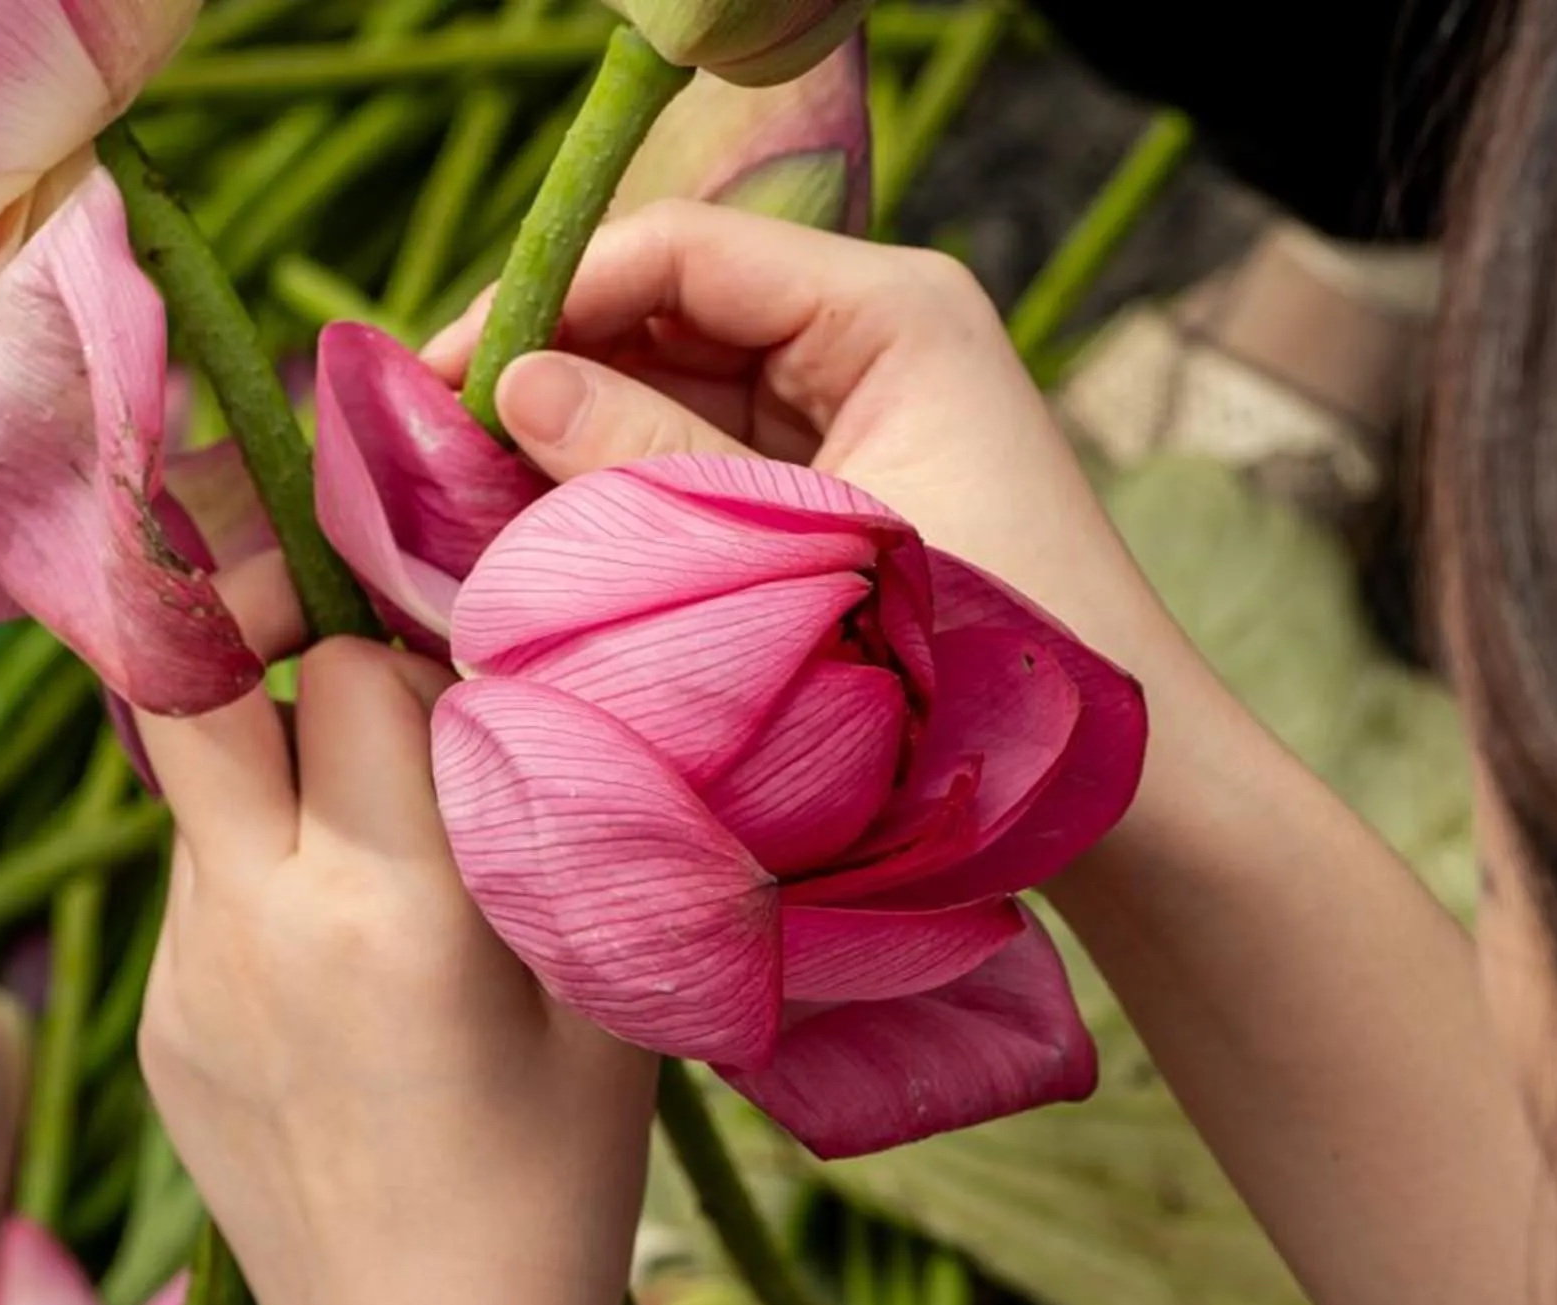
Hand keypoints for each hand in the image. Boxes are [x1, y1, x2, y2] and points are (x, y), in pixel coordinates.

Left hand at [132, 635, 656, 1304]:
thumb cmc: (557, 1201)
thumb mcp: (608, 1014)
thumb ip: (568, 844)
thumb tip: (541, 702)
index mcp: (388, 914)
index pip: (346, 670)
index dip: (411, 657)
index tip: (468, 697)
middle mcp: (256, 924)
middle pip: (191, 683)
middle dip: (260, 640)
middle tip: (342, 665)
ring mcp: (184, 979)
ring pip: (194, 784)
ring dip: (274, 769)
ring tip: (377, 856)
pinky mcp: (154, 1031)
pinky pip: (197, 888)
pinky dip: (260, 872)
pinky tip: (345, 967)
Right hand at [423, 201, 1197, 679]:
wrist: (1128, 799)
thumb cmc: (995, 666)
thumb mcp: (799, 549)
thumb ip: (651, 464)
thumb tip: (509, 389)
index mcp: (893, 309)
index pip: (681, 252)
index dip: (547, 297)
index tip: (437, 376)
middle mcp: (875, 341)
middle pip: (667, 313)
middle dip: (545, 371)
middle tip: (427, 450)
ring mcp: (857, 421)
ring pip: (673, 395)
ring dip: (571, 442)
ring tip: (463, 505)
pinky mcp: (837, 501)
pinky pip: (701, 469)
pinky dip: (621, 499)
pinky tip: (542, 545)